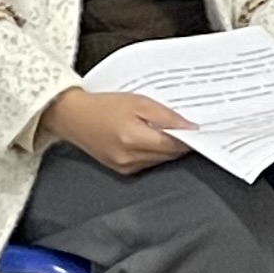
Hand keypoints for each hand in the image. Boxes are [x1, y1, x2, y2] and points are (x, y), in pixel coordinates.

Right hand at [38, 86, 191, 172]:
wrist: (74, 117)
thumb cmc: (104, 106)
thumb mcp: (138, 102)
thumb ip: (166, 116)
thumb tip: (190, 127)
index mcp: (133, 139)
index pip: (173, 145)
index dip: (189, 138)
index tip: (200, 129)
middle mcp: (130, 158)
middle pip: (169, 155)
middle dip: (180, 142)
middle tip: (187, 127)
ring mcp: (125, 167)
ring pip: (160, 161)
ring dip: (167, 147)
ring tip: (165, 129)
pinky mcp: (122, 170)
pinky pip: (148, 163)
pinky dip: (154, 152)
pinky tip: (151, 138)